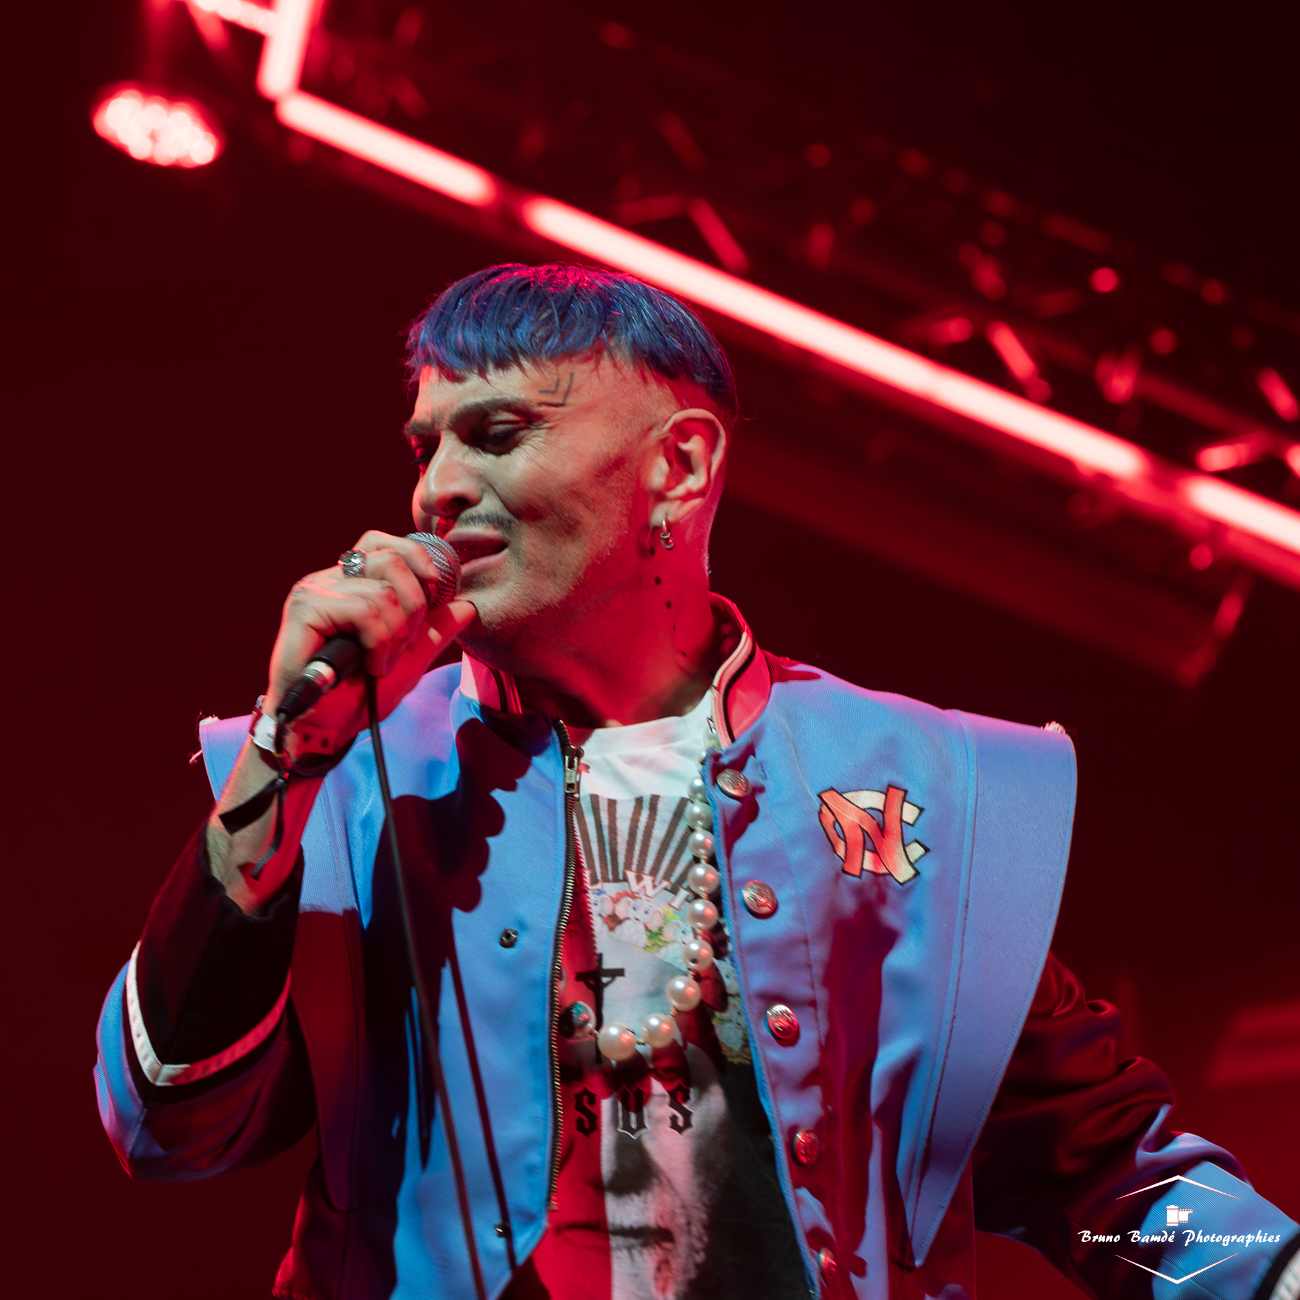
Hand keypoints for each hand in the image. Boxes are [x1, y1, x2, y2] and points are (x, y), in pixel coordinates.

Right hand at [263, 530, 475, 747]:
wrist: (323, 728)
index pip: (383, 544)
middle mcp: (329, 580)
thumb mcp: (408, 661)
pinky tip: (371, 666)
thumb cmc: (357, 696)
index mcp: (349, 584)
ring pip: (383, 592)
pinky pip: (363, 611)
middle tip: (402, 644)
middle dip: (414, 606)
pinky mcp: (305, 608)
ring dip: (395, 635)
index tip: (436, 586)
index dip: (416, 556)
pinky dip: (378, 643)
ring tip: (381, 663)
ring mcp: (314, 591)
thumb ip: (435, 632)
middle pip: (390, 559)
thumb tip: (468, 605)